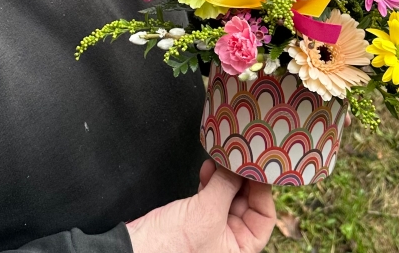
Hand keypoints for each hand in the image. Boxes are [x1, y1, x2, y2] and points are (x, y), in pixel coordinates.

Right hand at [126, 160, 275, 252]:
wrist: (133, 249)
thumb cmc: (172, 245)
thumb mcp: (208, 213)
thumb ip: (228, 186)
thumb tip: (242, 163)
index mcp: (239, 251)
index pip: (264, 218)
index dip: (263, 190)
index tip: (258, 165)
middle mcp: (229, 243)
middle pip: (247, 204)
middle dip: (242, 179)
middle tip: (241, 155)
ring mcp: (212, 232)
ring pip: (229, 198)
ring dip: (226, 177)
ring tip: (222, 159)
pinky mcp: (196, 221)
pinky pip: (212, 198)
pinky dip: (212, 181)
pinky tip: (208, 169)